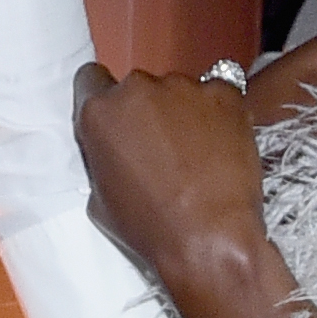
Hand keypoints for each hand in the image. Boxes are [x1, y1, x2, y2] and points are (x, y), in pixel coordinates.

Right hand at [72, 61, 270, 274]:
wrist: (210, 237)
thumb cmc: (151, 227)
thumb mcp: (101, 198)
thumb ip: (104, 158)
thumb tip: (118, 150)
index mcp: (100, 113)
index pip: (92, 80)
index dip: (104, 97)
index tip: (120, 118)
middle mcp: (138, 89)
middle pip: (139, 89)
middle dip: (148, 112)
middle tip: (163, 148)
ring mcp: (184, 87)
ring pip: (179, 92)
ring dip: (184, 114)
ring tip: (198, 154)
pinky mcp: (225, 95)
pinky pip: (218, 95)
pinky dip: (219, 115)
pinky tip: (223, 147)